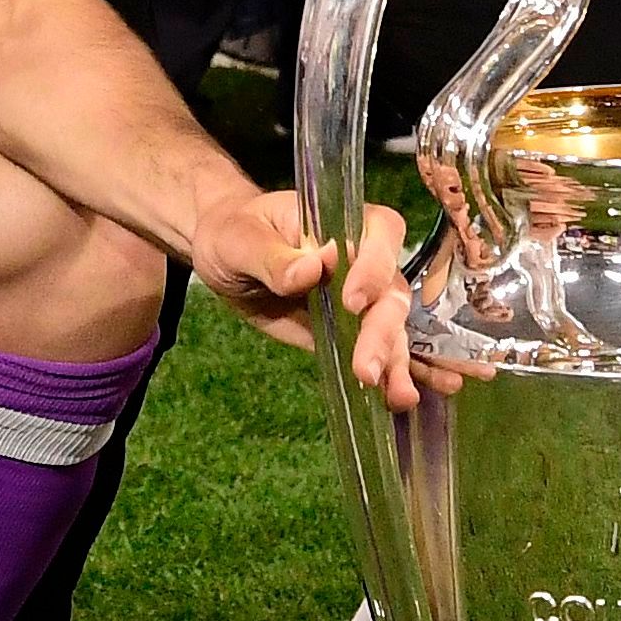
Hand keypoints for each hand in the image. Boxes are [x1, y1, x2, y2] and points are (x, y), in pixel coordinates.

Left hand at [207, 191, 421, 400]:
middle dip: (382, 330)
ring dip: (394, 359)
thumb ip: (273, 257)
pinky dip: (388, 374)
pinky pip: (377, 349)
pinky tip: (392, 398)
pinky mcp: (350, 330)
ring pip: (391, 324)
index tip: (352, 301)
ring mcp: (360, 297)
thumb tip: (312, 269)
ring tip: (396, 396)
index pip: (380, 233)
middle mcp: (362, 258)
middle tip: (365, 367)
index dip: (374, 266)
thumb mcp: (240, 240)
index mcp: (341, 222)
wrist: (225, 257)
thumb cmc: (234, 232)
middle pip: (390, 289)